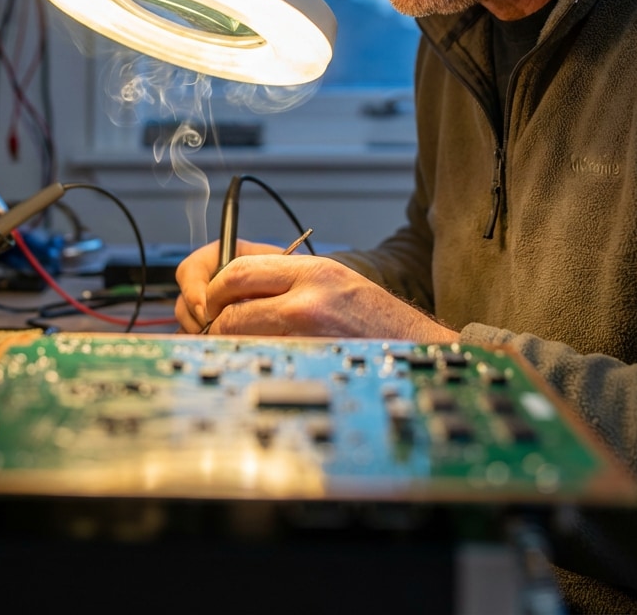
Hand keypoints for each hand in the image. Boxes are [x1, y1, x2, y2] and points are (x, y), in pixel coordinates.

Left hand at [176, 244, 457, 341]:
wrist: (424, 357)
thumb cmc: (383, 327)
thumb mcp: (338, 286)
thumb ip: (290, 283)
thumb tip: (236, 296)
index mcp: (314, 270)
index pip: (239, 266)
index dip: (215, 285)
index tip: (212, 300)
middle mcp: (308, 293)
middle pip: (230, 295)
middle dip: (211, 314)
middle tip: (212, 328)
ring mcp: (307, 329)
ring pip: (236, 330)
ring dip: (224, 341)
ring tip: (234, 349)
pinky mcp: (307, 362)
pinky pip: (256, 359)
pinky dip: (245, 363)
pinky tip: (253, 369)